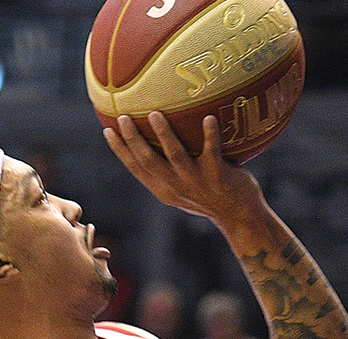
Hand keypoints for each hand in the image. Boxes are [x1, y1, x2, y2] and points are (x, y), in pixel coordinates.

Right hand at [103, 112, 261, 219]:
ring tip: (155, 114)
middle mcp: (176, 186)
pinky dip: (210, 134)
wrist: (240, 216)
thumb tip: (156, 139)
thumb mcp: (183, 189)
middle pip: (148, 161)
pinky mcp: (218, 175)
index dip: (120, 150)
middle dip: (133, 139)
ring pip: (175, 156)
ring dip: (164, 135)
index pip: (136, 168)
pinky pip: (212, 150)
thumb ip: (169, 171)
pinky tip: (209, 117)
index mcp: (164, 189)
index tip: (107, 130)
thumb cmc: (211, 197)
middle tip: (124, 117)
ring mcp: (196, 181)